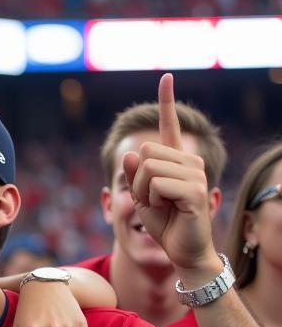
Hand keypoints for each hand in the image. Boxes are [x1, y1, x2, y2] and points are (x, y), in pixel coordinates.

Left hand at [121, 74, 217, 275]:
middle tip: (153, 201)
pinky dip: (153, 201)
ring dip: (144, 193)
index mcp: (176, 160)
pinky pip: (157, 185)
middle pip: (144, 154)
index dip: (167, 101)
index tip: (166, 76)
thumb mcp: (140, 197)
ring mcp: (195, 173)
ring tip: (162, 207)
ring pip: (148, 169)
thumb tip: (132, 152)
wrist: (182, 250)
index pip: (170, 126)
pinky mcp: (195, 189)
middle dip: (137, 182)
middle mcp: (189, 161)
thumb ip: (135, 174)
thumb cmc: (163, 223)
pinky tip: (169, 210)